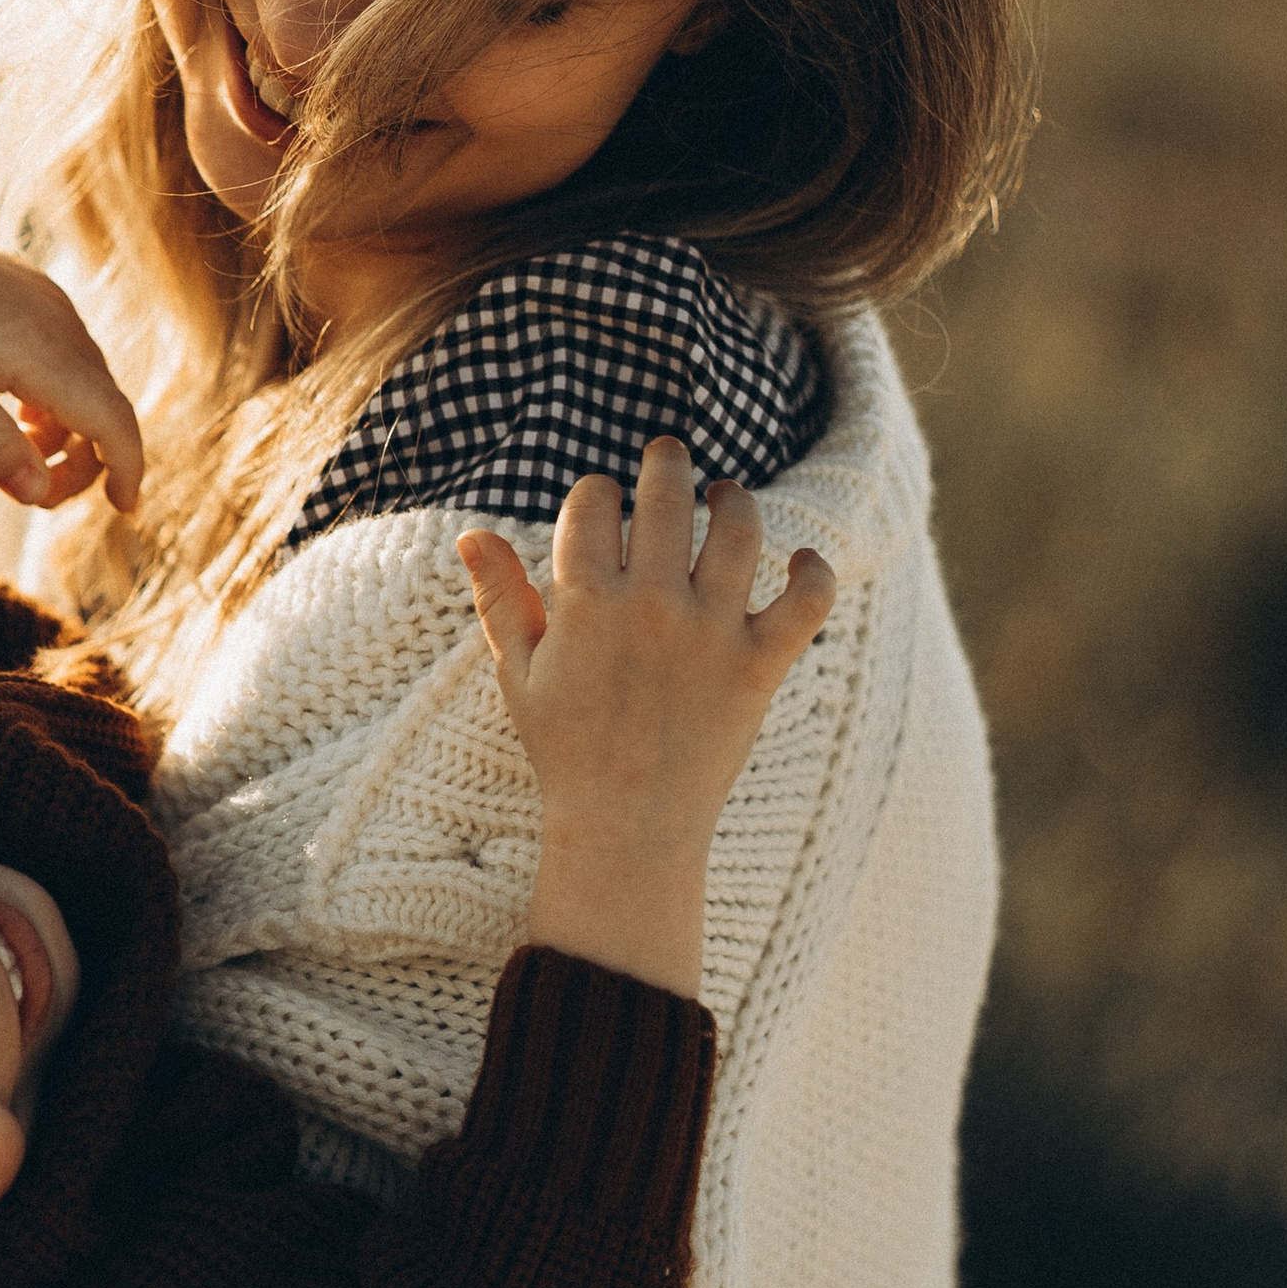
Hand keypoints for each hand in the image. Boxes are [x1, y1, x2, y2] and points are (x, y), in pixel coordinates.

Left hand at [0, 202, 143, 512]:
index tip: (123, 507)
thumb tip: (40, 497)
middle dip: (87, 461)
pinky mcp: (38, 294)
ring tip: (22, 454)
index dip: (127, 467)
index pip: (113, 420)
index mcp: (43, 351)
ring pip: (90, 382)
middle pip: (105, 406)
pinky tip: (20, 412)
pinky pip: (71, 356)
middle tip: (41, 495)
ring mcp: (53, 304)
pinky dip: (60, 397)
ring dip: (71, 429)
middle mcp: (61, 323)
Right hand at [456, 444, 834, 995]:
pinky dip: (814, 572)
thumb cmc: (565, 749)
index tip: (600, 505)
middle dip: (665, 465)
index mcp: (584, 602)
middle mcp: (650, 606)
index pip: (592, 502)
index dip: (596, 493)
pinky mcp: (758, 666)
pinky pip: (806, 601)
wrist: (625, 830)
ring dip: (733, 499)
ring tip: (726, 496)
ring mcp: (709, 633)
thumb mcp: (518, 672)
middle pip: (666, 495)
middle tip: (668, 457)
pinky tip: (800, 561)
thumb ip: (499, 597)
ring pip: (739, 529)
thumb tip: (473, 533)